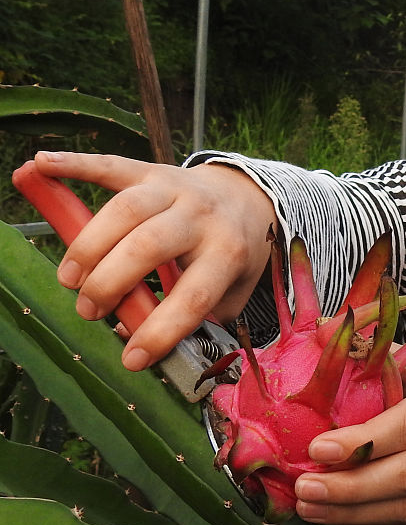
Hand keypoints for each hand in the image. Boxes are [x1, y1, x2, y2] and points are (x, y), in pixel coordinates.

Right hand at [31, 151, 276, 369]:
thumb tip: (137, 339)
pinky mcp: (151, 171)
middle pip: (150, 245)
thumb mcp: (233, 292)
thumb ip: (197, 319)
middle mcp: (203, 217)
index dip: (162, 330)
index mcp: (228, 253)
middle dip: (111, 282)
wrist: (246, 198)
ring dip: (89, 245)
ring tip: (69, 279)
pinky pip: (111, 166)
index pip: (195, 296)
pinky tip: (41, 167)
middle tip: (89, 311)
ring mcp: (176, 188)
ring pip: (126, 208)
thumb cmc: (233, 255)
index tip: (132, 359)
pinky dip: (75, 166)